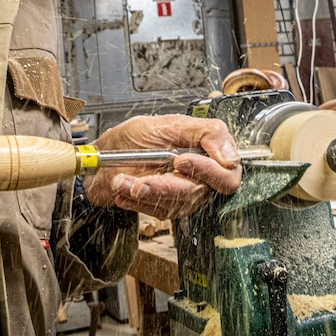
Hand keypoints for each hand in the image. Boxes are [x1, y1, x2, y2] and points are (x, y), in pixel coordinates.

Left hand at [83, 114, 240, 219]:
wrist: (104, 156)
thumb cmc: (134, 137)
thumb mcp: (168, 124)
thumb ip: (206, 133)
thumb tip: (231, 157)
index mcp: (208, 153)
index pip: (228, 175)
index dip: (208, 171)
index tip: (180, 160)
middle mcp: (200, 176)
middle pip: (198, 193)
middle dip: (165, 186)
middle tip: (140, 179)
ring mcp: (183, 194)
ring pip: (176, 204)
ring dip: (144, 192)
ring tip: (122, 179)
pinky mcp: (166, 207)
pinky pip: (158, 211)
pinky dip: (135, 199)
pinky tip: (123, 187)